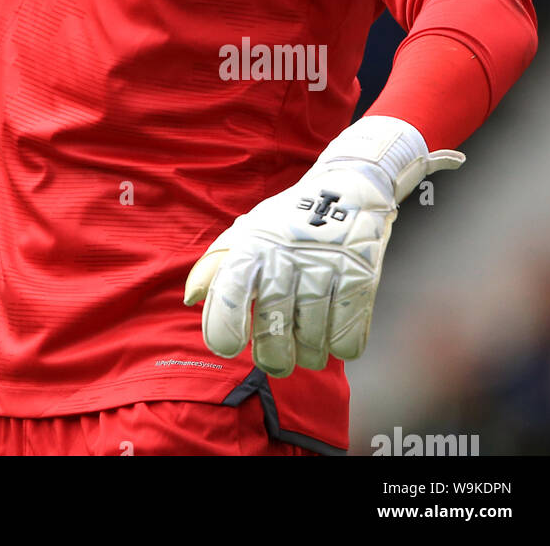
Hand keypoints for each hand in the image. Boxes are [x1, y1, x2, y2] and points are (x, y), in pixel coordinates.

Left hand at [184, 115, 463, 376]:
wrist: (348, 193)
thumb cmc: (288, 222)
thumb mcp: (247, 233)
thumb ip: (215, 267)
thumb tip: (190, 298)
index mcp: (252, 246)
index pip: (229, 292)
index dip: (223, 329)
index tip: (229, 345)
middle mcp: (285, 257)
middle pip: (273, 331)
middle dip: (272, 356)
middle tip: (275, 356)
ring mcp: (324, 268)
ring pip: (313, 343)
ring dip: (309, 353)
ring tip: (307, 341)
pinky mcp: (359, 279)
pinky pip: (346, 338)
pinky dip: (339, 346)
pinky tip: (333, 331)